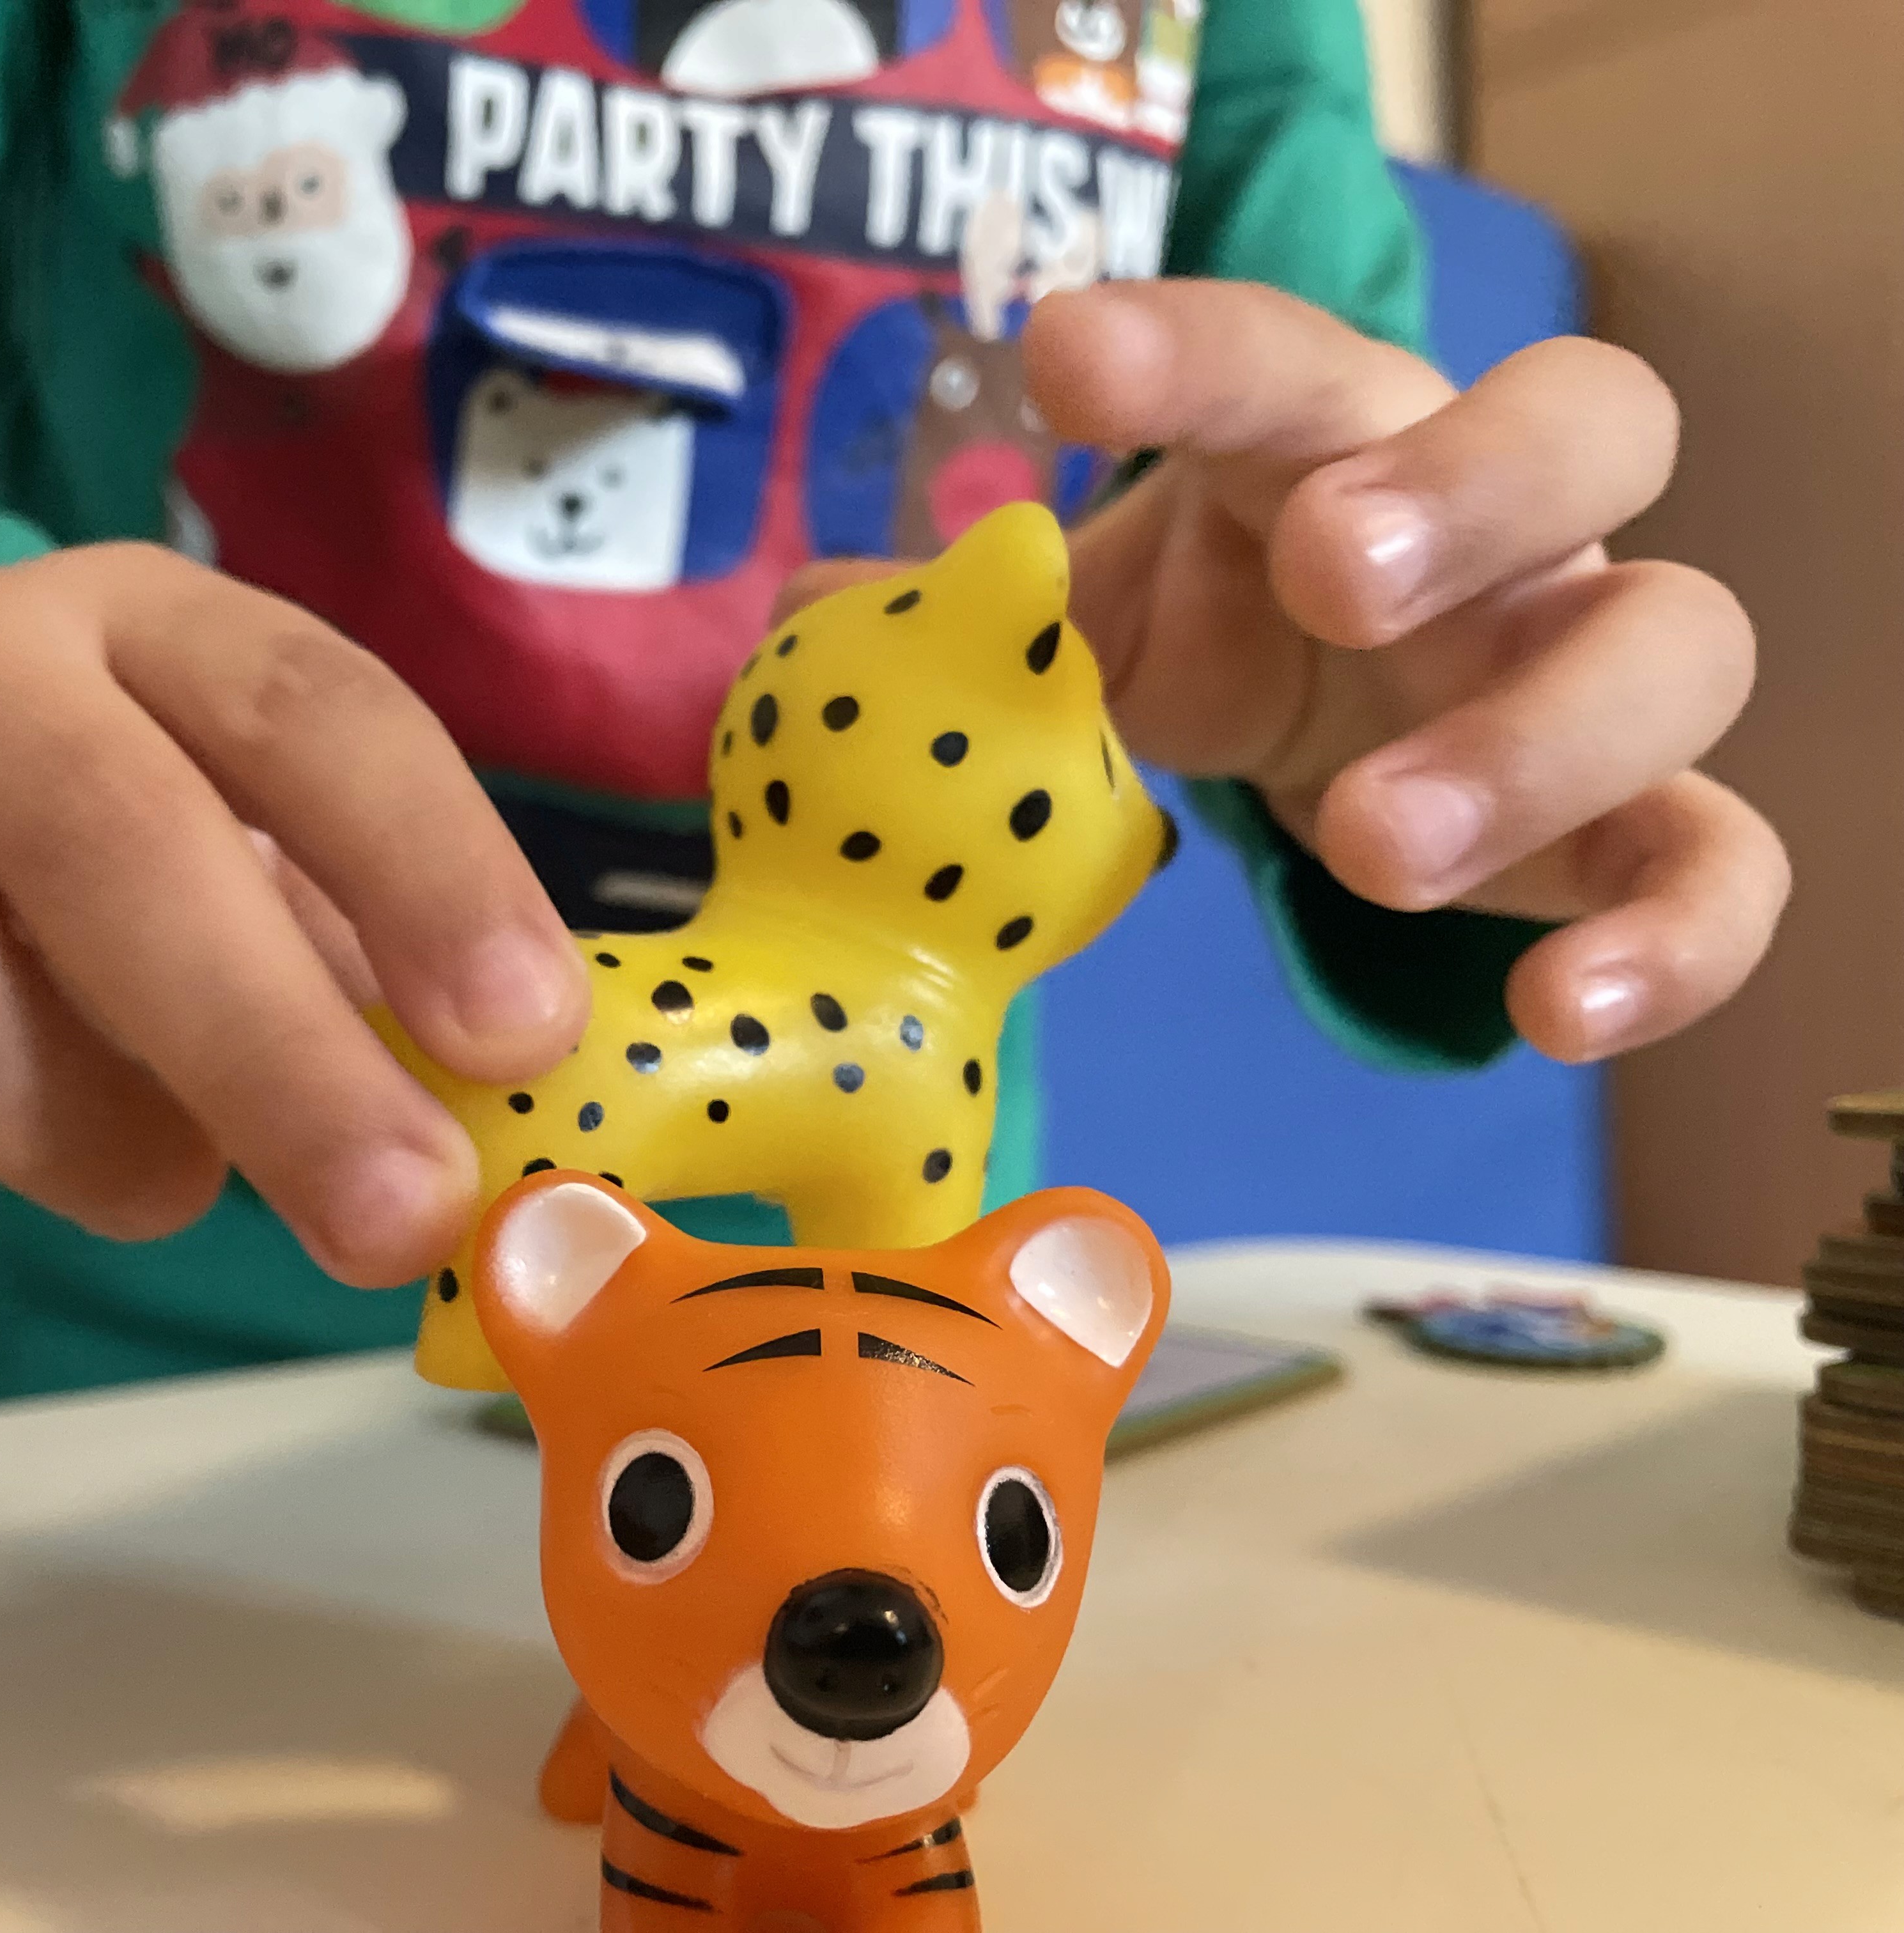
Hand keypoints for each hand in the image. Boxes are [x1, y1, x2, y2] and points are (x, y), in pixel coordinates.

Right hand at [0, 547, 587, 1288]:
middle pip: (110, 830)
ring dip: (31, 1107)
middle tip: (395, 1215)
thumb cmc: (140, 867)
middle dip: (270, 1042)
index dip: (427, 868)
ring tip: (144, 1184)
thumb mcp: (278, 886)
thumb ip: (375, 988)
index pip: (309, 710)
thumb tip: (496, 1162)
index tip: (521, 1039)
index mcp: (154, 625)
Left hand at [796, 281, 1783, 1064]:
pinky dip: (1670, 936)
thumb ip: (969, 625)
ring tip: (1368, 842)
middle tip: (1328, 573)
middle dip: (1462, 487)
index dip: (1188, 352)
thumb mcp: (1089, 624)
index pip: (1279, 357)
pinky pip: (1723, 860)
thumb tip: (813, 623)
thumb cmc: (1223, 631)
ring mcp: (1586, 665)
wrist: (1348, 733)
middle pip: (1582, 421)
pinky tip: (1550, 1014)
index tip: (1069, 365)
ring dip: (1534, 739)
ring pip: (1677, 641)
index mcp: (1327, 443)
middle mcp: (1493, 527)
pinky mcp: (1639, 819)